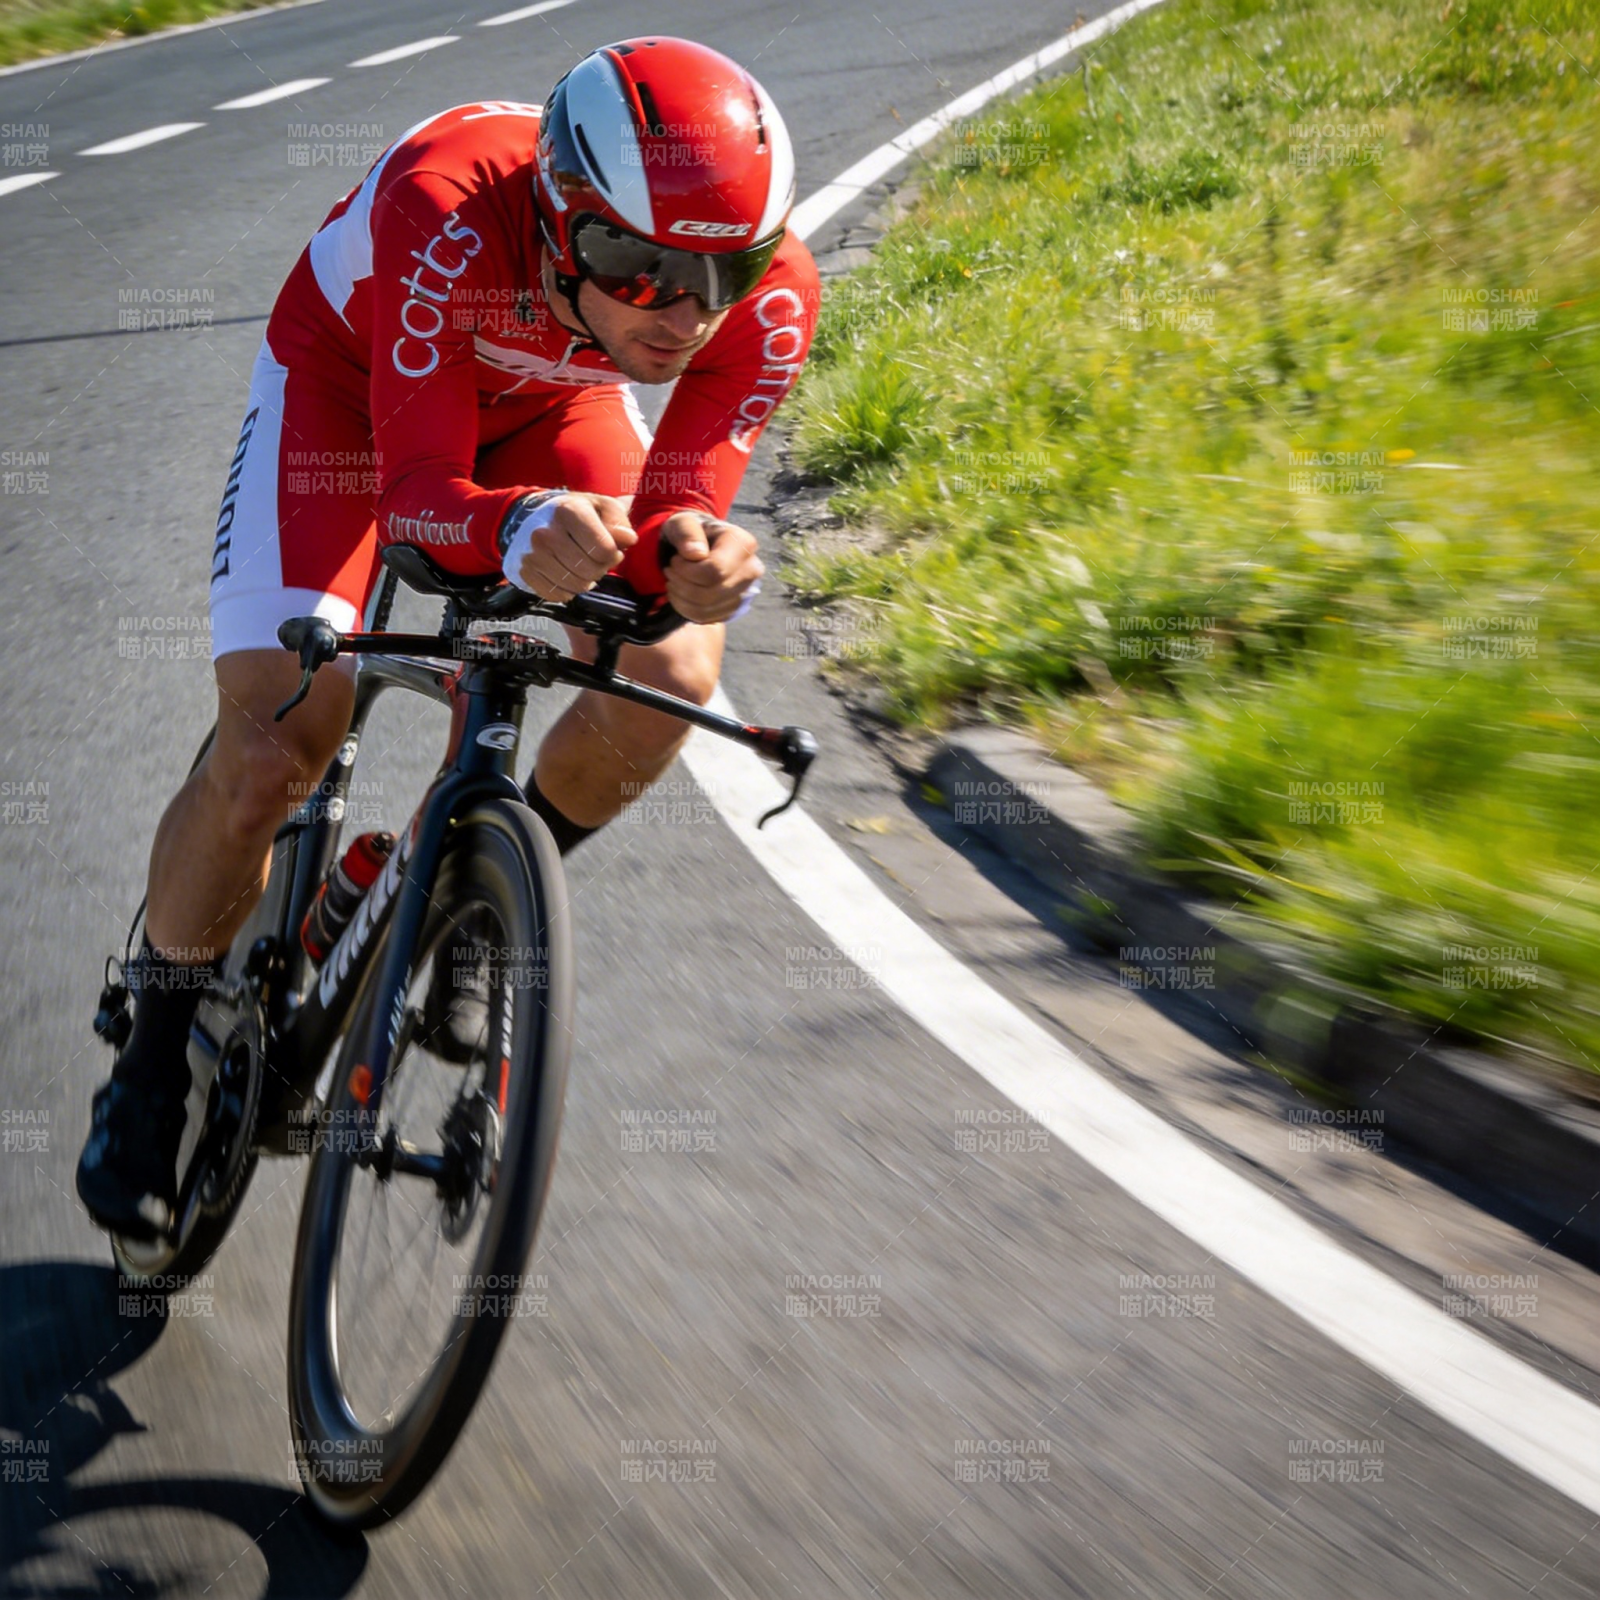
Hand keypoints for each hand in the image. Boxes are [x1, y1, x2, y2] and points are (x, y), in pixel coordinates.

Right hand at [504, 492, 635, 600]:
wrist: (530, 517)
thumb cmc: (573, 513)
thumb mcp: (600, 506)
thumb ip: (618, 521)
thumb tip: (628, 539)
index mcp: (567, 511)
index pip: (604, 549)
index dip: (614, 554)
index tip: (611, 550)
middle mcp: (545, 533)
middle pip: (590, 570)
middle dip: (600, 569)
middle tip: (596, 560)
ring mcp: (532, 554)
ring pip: (575, 586)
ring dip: (585, 582)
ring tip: (582, 567)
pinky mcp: (524, 572)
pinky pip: (556, 595)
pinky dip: (567, 590)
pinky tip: (567, 575)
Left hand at [660, 512, 763, 624]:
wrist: (698, 545)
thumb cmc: (691, 532)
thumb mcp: (682, 522)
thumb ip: (686, 532)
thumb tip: (696, 554)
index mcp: (743, 544)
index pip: (716, 571)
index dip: (687, 571)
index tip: (675, 560)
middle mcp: (752, 569)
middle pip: (712, 592)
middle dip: (682, 584)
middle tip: (670, 571)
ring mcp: (745, 592)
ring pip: (708, 609)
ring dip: (681, 598)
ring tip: (673, 581)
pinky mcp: (735, 608)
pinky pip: (707, 618)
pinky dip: (686, 610)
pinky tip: (680, 594)